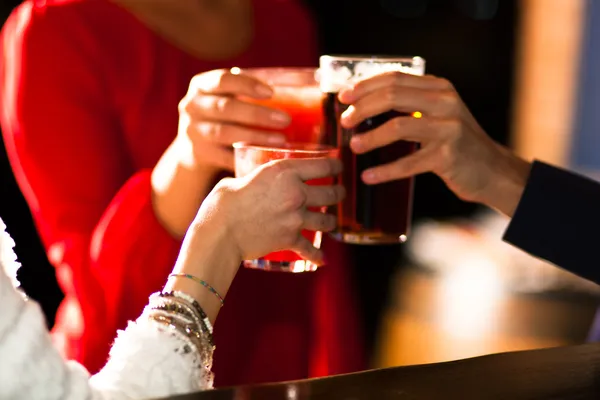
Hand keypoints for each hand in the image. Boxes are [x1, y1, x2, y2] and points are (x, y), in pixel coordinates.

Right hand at [177, 68, 291, 169]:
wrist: (195, 148)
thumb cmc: (224, 117)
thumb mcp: (229, 98)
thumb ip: (250, 93)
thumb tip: (305, 89)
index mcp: (202, 85)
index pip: (223, 80)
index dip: (248, 85)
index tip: (272, 93)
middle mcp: (192, 106)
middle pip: (226, 107)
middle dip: (258, 114)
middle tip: (285, 119)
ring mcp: (192, 131)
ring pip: (225, 133)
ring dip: (255, 136)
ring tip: (280, 140)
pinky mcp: (198, 154)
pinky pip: (224, 157)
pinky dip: (246, 157)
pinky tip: (265, 158)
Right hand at [196, 157, 344, 263]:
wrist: (220, 233)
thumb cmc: (223, 203)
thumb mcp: (239, 179)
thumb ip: (252, 180)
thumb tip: (249, 183)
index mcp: (284, 172)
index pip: (322, 166)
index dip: (335, 166)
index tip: (339, 168)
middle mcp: (295, 193)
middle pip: (330, 193)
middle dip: (339, 193)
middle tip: (340, 193)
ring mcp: (296, 218)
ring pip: (326, 220)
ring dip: (330, 221)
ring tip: (331, 222)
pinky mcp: (290, 239)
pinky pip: (310, 249)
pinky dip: (317, 255)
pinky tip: (322, 259)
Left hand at [338, 71, 531, 215]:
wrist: (491, 170)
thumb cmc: (455, 142)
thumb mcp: (437, 114)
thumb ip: (409, 104)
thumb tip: (363, 105)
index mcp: (439, 88)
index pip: (395, 78)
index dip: (365, 86)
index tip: (344, 96)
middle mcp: (445, 102)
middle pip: (393, 96)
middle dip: (362, 108)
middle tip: (345, 121)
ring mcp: (448, 128)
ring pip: (398, 126)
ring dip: (371, 137)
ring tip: (353, 146)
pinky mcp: (448, 156)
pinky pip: (408, 162)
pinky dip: (385, 171)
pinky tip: (368, 176)